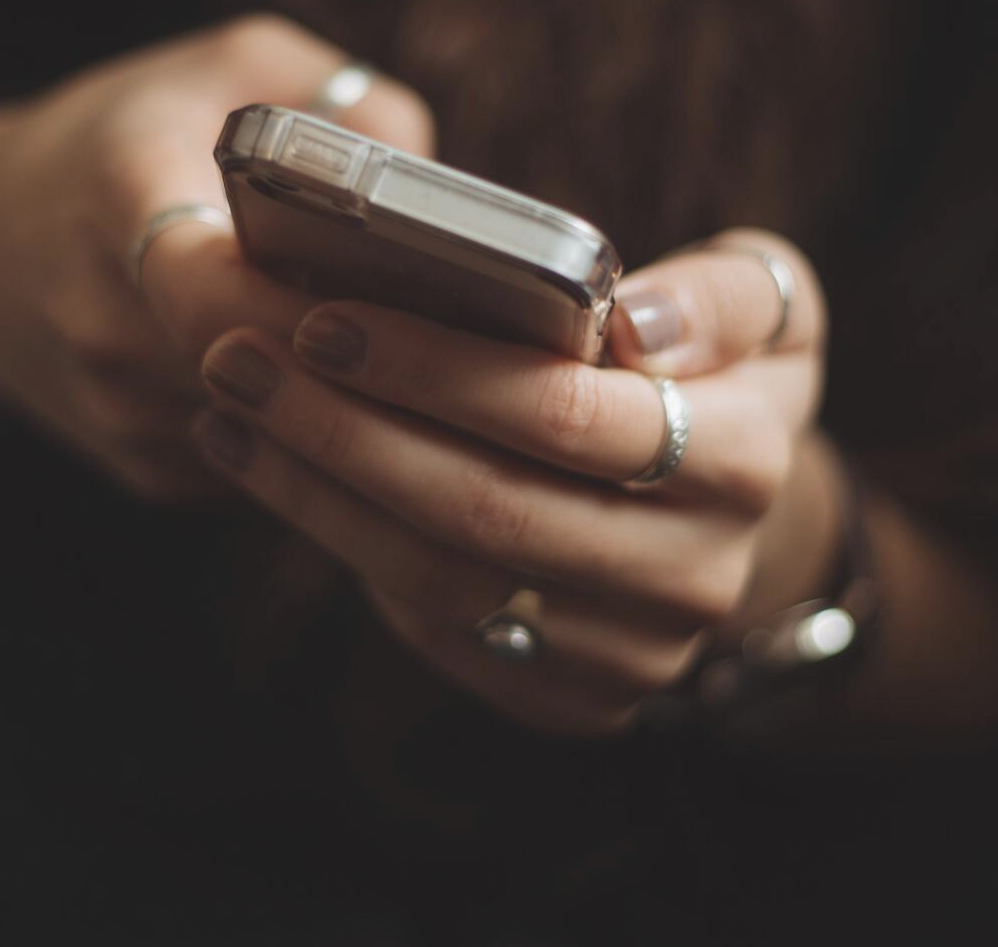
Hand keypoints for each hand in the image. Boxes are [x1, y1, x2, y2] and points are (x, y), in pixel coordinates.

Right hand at [0, 14, 432, 495]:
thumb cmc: (121, 143)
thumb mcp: (224, 68)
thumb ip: (339, 98)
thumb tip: (438, 180)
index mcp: (117, 196)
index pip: (212, 285)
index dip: (314, 307)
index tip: (405, 297)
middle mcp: (103, 319)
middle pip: (266, 373)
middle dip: (367, 362)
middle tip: (465, 341)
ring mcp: (119, 411)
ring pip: (280, 431)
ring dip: (355, 404)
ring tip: (430, 362)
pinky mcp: (144, 469)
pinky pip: (264, 463)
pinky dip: (317, 431)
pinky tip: (346, 385)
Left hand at [189, 230, 827, 733]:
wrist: (727, 516)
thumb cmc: (717, 375)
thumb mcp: (766, 305)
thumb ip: (720, 295)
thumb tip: (633, 325)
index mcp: (745, 462)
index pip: (565, 416)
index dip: (434, 369)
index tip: (325, 319)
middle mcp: (695, 577)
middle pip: (483, 508)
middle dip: (341, 429)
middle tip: (237, 358)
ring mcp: (630, 656)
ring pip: (440, 578)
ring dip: (314, 491)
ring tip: (231, 408)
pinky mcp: (569, 701)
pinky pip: (434, 627)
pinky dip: (341, 543)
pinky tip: (275, 469)